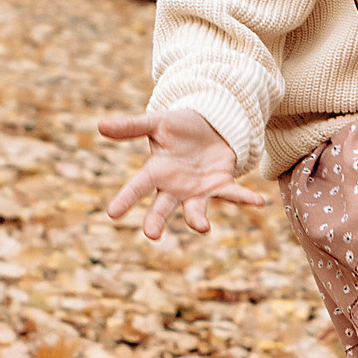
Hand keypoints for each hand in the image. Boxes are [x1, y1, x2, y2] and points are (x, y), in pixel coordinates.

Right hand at [98, 108, 266, 239]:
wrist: (210, 125)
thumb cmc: (180, 127)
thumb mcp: (157, 122)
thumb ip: (131, 126)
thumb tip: (99, 126)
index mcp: (156, 171)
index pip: (137, 187)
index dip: (125, 199)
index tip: (112, 214)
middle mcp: (175, 187)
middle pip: (163, 207)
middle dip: (157, 221)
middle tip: (151, 235)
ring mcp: (198, 191)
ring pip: (195, 210)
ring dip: (198, 219)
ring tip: (201, 228)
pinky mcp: (221, 185)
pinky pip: (232, 194)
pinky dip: (244, 198)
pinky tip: (258, 201)